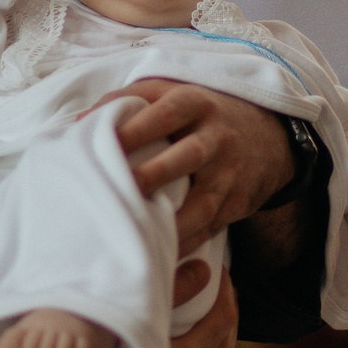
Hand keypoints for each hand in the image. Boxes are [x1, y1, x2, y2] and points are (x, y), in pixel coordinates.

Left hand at [92, 79, 294, 250]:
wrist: (266, 135)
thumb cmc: (198, 115)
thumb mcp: (172, 93)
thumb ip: (128, 100)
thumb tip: (81, 121)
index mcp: (195, 103)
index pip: (164, 114)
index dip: (135, 130)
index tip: (103, 146)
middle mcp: (216, 137)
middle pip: (187, 156)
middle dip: (154, 175)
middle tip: (121, 190)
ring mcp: (229, 172)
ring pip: (203, 202)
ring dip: (172, 222)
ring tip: (138, 235)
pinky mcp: (238, 201)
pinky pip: (212, 227)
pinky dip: (186, 242)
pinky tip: (160, 254)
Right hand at [168, 270, 238, 347]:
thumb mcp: (132, 312)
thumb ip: (175, 290)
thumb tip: (206, 271)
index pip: (222, 319)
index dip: (224, 287)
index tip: (216, 263)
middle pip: (226, 343)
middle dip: (227, 306)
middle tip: (218, 277)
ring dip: (219, 329)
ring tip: (210, 301)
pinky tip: (193, 333)